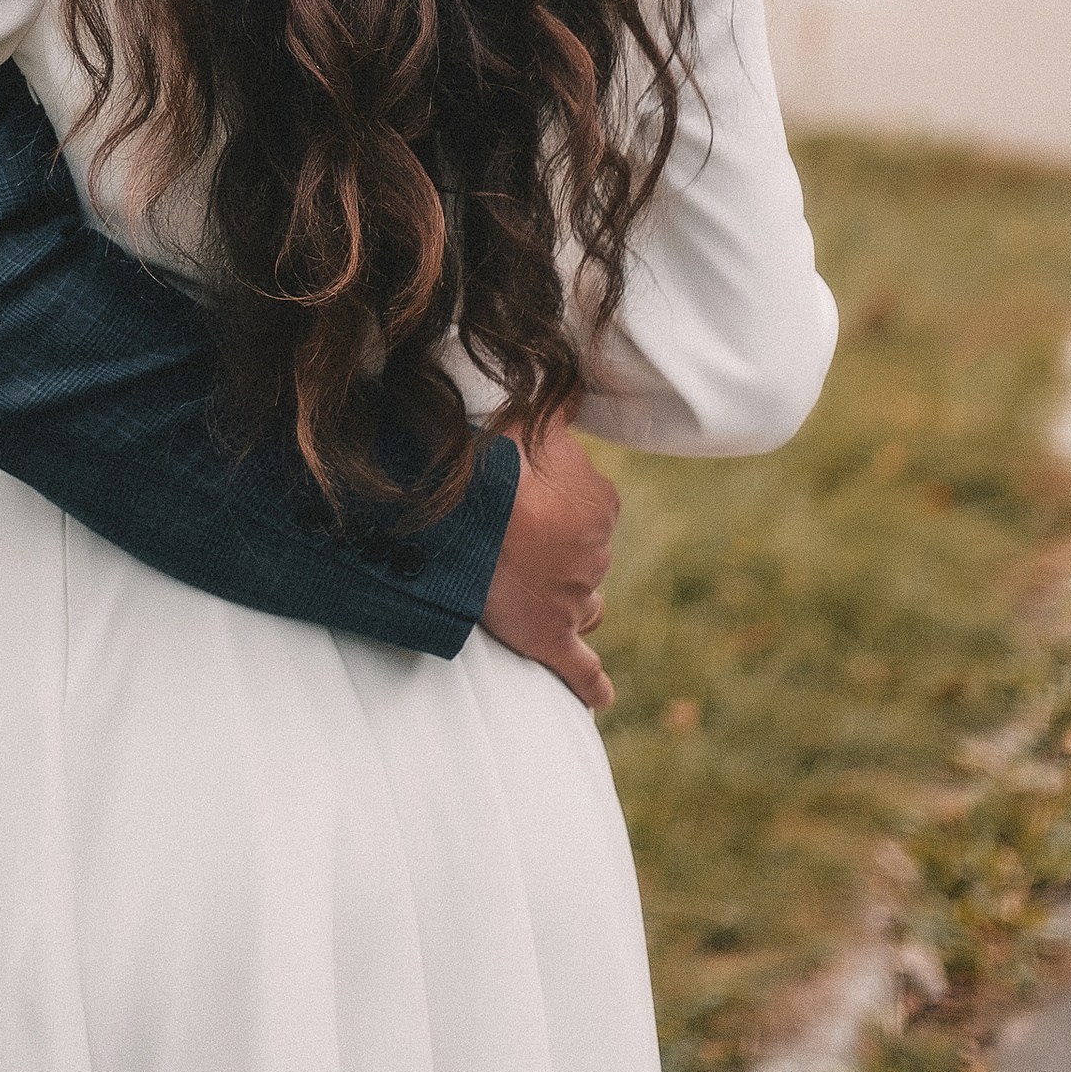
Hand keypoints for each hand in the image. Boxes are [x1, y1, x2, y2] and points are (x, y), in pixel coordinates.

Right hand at [478, 419, 618, 711]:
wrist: (471, 514)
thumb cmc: (495, 460)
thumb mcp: (528, 417)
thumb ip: (558, 400)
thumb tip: (578, 374)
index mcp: (598, 501)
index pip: (591, 510)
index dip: (559, 510)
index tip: (527, 505)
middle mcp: (597, 550)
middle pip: (586, 559)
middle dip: (559, 556)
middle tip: (512, 545)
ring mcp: (577, 596)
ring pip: (585, 603)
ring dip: (567, 601)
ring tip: (531, 596)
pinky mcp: (552, 636)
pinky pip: (582, 669)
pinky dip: (592, 685)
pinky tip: (599, 697)